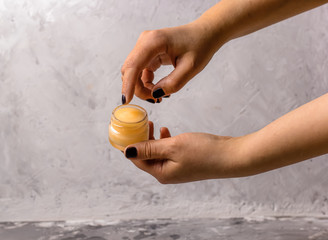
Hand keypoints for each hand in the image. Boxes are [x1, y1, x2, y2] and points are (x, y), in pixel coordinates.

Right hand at [121, 22, 224, 103]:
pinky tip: (158, 88)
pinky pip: (140, 71)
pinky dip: (146, 83)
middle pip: (130, 70)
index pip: (134, 66)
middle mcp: (145, 41)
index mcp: (154, 41)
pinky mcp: (147, 52)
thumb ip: (173, 83)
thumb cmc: (200, 45)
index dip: (128, 85)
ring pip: (133, 72)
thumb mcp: (191, 67)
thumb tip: (155, 94)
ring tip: (159, 96)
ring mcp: (144, 46)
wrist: (204, 33)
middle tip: (156, 100)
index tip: (127, 101)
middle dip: (138, 88)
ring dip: (142, 87)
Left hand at [124, 121, 245, 183]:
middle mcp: (167, 174)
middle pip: (145, 156)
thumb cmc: (204, 152)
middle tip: (139, 123)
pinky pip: (168, 152)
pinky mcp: (185, 162)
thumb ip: (149, 148)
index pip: (137, 159)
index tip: (126, 128)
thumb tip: (127, 152)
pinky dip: (164, 141)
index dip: (130, 143)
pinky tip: (166, 131)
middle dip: (141, 140)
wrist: (232, 156)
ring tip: (153, 124)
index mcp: (161, 173)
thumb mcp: (172, 147)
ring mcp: (177, 169)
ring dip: (153, 139)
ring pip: (157, 153)